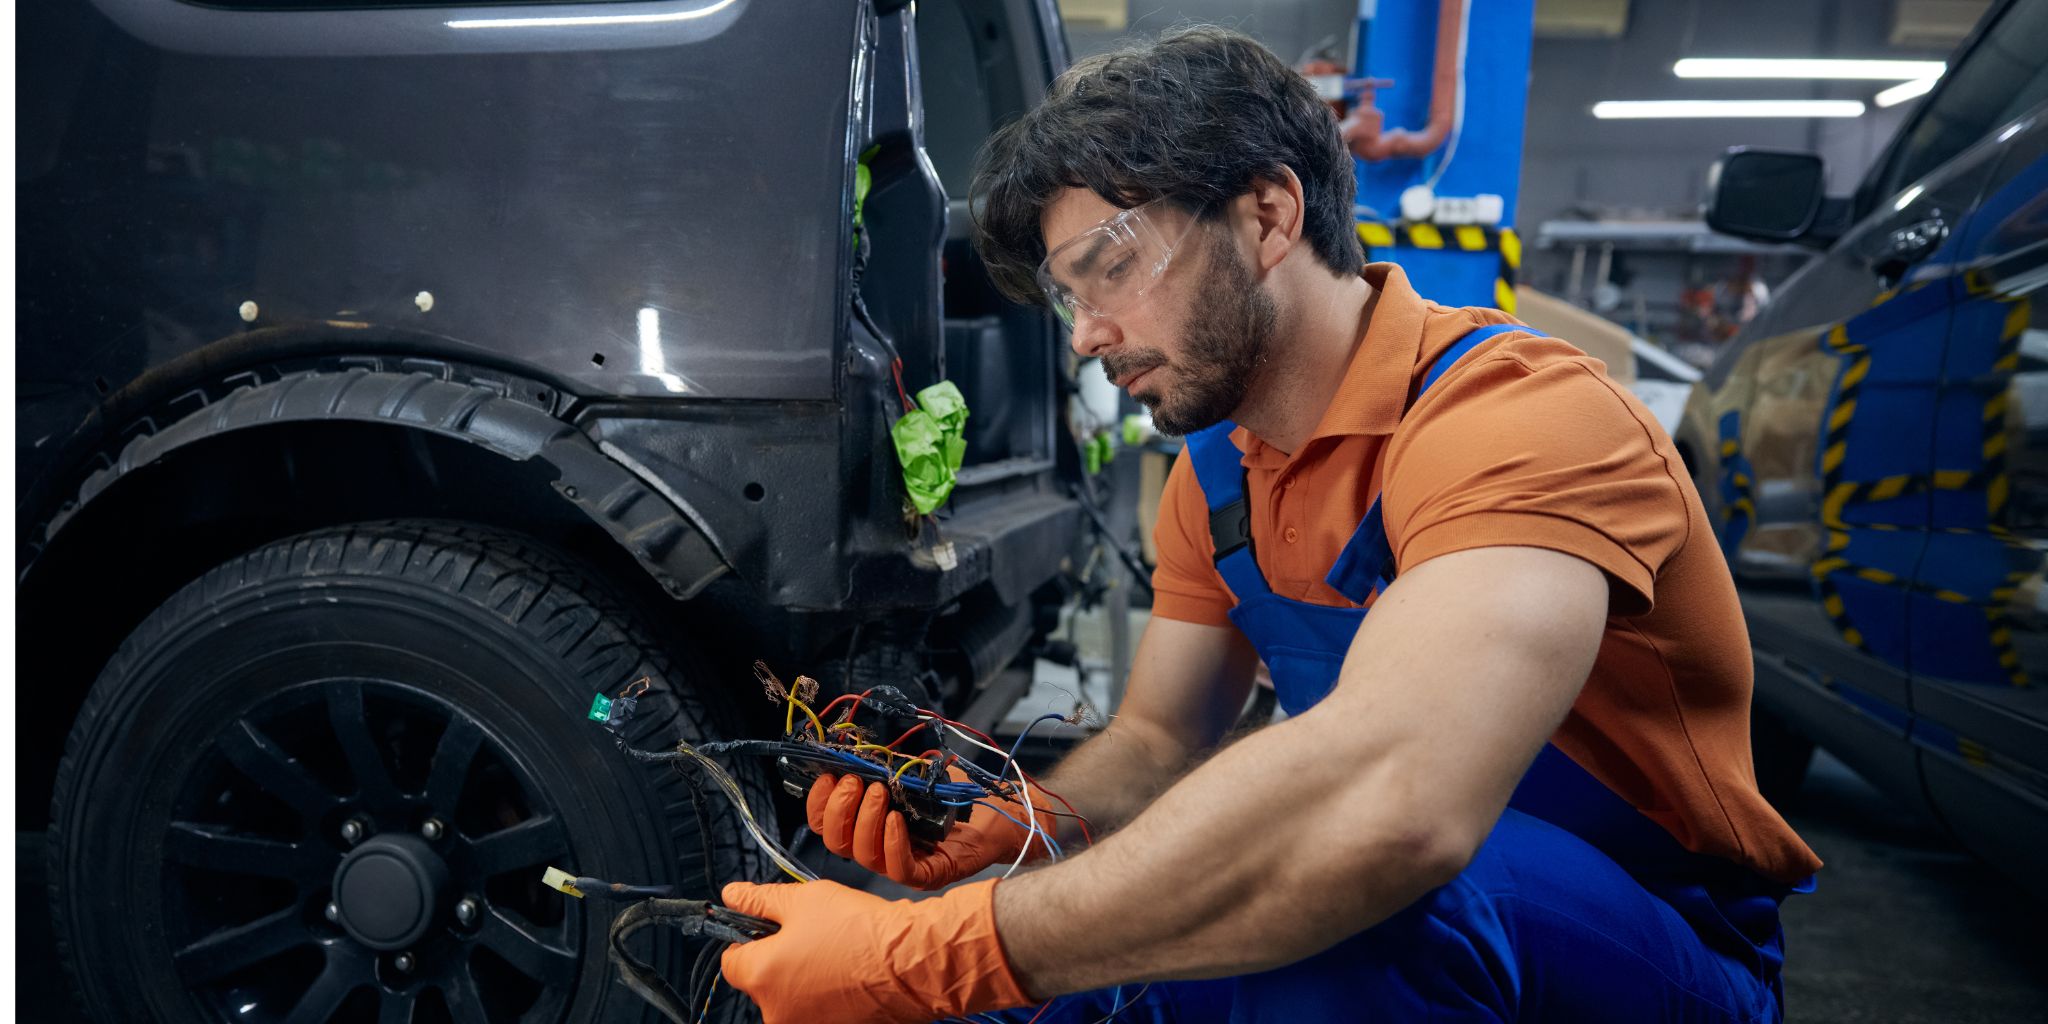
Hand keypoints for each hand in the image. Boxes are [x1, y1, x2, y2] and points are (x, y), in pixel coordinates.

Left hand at [718, 878, 1032, 1023]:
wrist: (911, 962)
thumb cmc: (860, 930)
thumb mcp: (803, 899)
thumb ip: (760, 900)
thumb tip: (732, 895)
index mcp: (761, 976)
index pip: (731, 960)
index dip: (748, 938)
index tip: (769, 926)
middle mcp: (776, 1012)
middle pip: (762, 982)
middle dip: (779, 959)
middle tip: (810, 933)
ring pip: (792, 998)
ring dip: (804, 978)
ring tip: (836, 953)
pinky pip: (819, 1012)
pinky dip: (828, 995)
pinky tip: (850, 974)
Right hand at [808, 769, 1049, 888]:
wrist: (1004, 809)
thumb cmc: (960, 794)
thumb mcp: (915, 773)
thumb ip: (886, 766)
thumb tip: (855, 749)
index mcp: (871, 827)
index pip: (828, 826)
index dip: (820, 803)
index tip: (826, 775)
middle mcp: (882, 849)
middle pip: (838, 844)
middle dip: (839, 810)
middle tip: (853, 782)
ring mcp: (905, 865)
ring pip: (864, 857)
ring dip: (865, 821)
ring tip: (879, 792)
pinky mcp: (931, 875)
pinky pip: (900, 870)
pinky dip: (892, 845)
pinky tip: (895, 820)